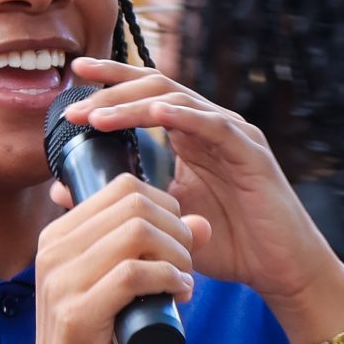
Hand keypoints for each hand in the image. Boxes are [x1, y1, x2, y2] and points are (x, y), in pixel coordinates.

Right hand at [23, 173, 200, 343]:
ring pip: (135, 233)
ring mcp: (60, 282)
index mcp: (58, 237)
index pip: (121, 187)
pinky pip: (134, 274)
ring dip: (176, 253)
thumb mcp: (126, 291)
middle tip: (187, 262)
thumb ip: (157, 254)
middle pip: (132, 203)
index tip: (179, 240)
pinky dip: (168, 278)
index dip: (166, 206)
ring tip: (185, 279)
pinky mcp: (76, 314)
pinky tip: (181, 294)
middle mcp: (52, 251)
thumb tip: (203, 221)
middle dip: (175, 228)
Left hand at [63, 58, 343, 315]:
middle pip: (156, 86)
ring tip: (97, 116)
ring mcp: (232, 134)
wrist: (280, 269)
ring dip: (133, 105)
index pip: (145, 95)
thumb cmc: (228, 244)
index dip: (112, 80)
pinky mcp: (251, 151)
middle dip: (112, 89)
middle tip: (72, 101)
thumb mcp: (163, 219)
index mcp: (188, 138)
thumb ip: (122, 199)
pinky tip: (156, 115)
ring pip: (177, 100)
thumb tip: (64, 190)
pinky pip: (214, 125)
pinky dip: (184, 116)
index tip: (74, 74)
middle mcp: (209, 126)